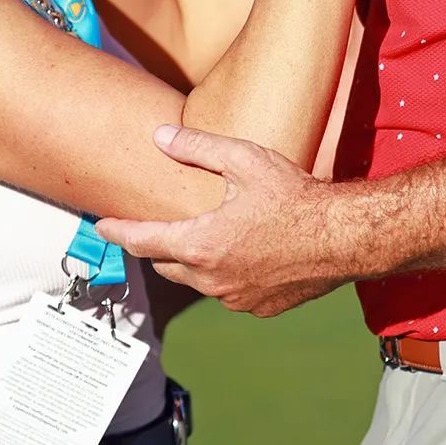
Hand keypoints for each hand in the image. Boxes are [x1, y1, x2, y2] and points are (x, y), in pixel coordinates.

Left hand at [97, 126, 357, 316]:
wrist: (343, 237)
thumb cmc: (294, 197)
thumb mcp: (244, 160)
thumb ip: (197, 147)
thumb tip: (160, 136)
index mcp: (200, 244)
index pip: (142, 241)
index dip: (118, 231)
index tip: (102, 226)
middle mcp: (211, 278)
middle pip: (166, 264)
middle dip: (158, 246)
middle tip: (156, 227)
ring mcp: (235, 298)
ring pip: (198, 281)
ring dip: (194, 261)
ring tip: (205, 237)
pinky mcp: (259, 308)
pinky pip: (229, 292)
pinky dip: (226, 275)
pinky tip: (244, 254)